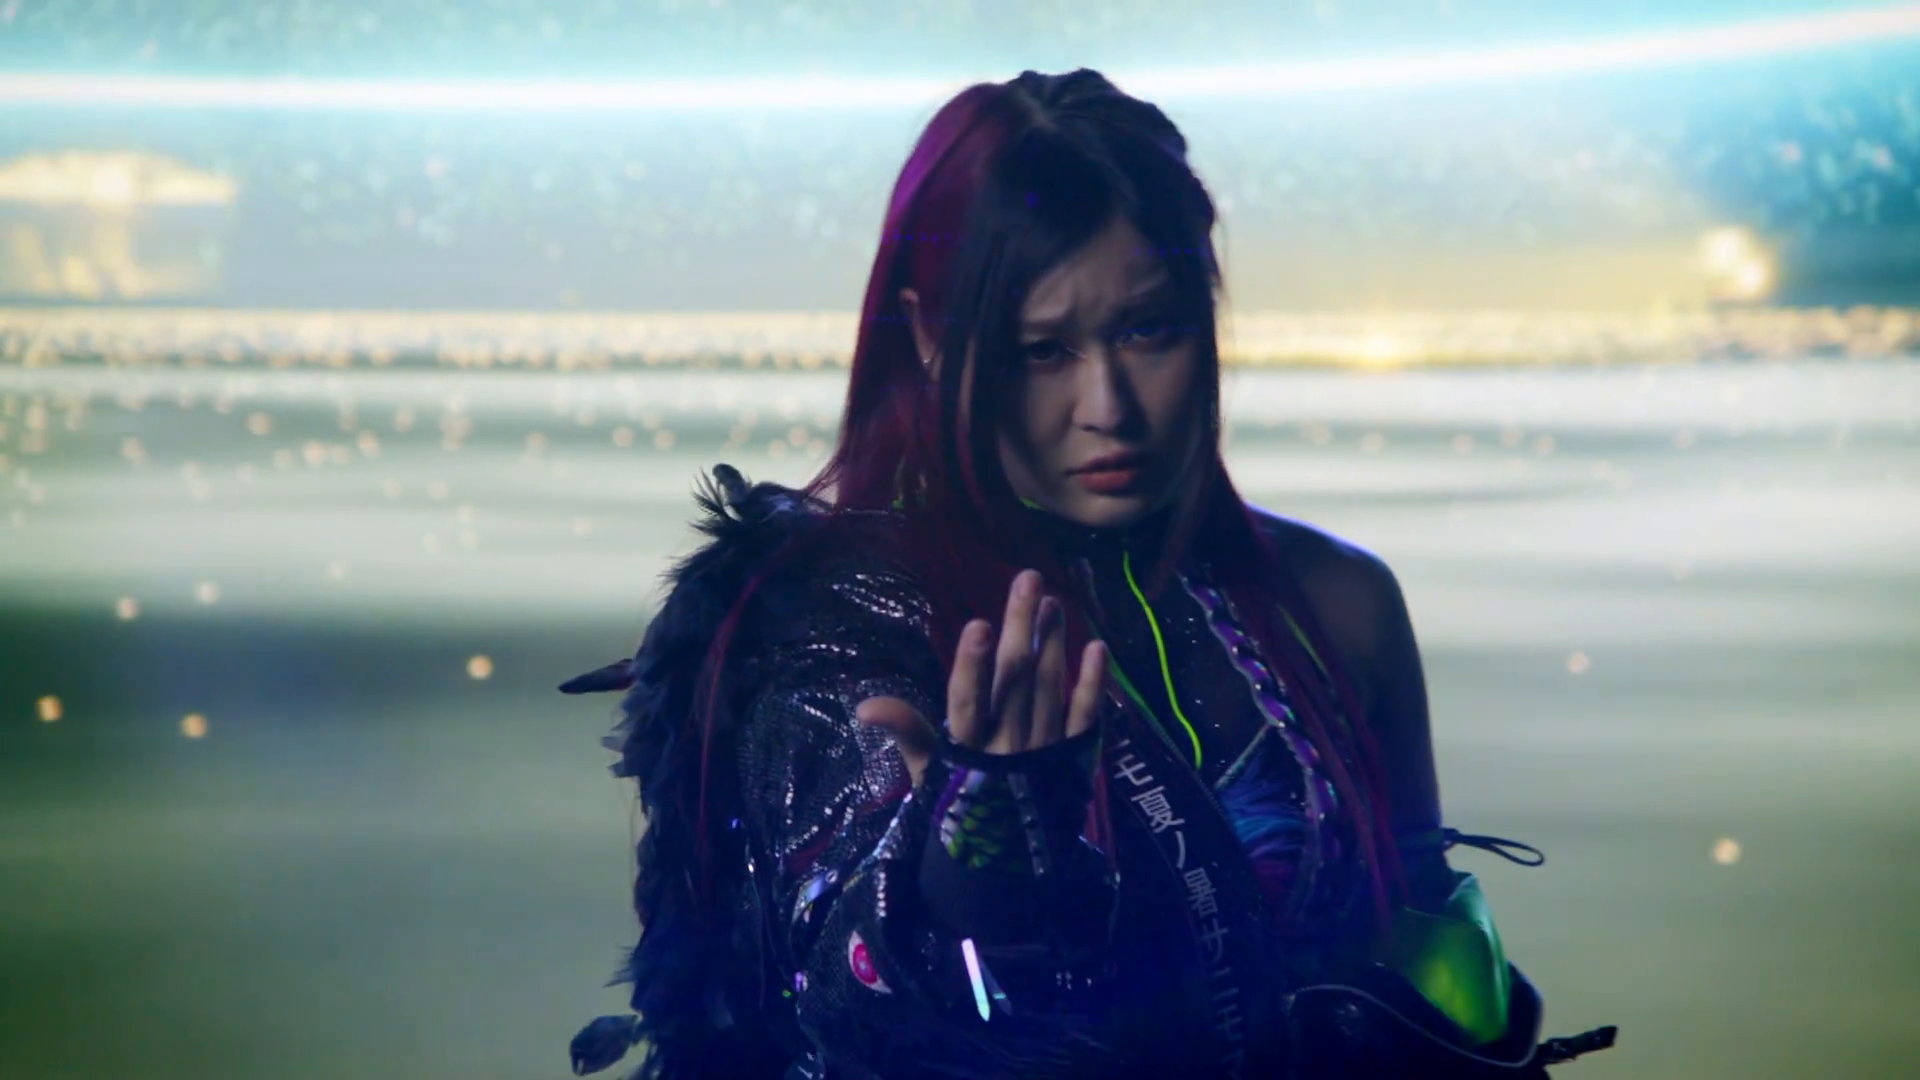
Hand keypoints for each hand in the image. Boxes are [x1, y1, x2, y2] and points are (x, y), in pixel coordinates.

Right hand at [857, 569, 1107, 786]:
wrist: (1005, 864)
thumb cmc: (959, 807)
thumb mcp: (927, 774)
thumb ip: (907, 732)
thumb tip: (865, 705)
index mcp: (967, 748)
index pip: (967, 703)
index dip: (972, 667)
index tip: (978, 625)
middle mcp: (1007, 746)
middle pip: (1015, 680)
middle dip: (1021, 627)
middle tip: (1029, 579)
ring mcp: (1044, 751)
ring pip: (1050, 689)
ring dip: (1053, 642)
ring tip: (1053, 600)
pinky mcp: (1073, 758)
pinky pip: (1085, 718)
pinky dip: (1093, 684)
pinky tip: (1096, 648)